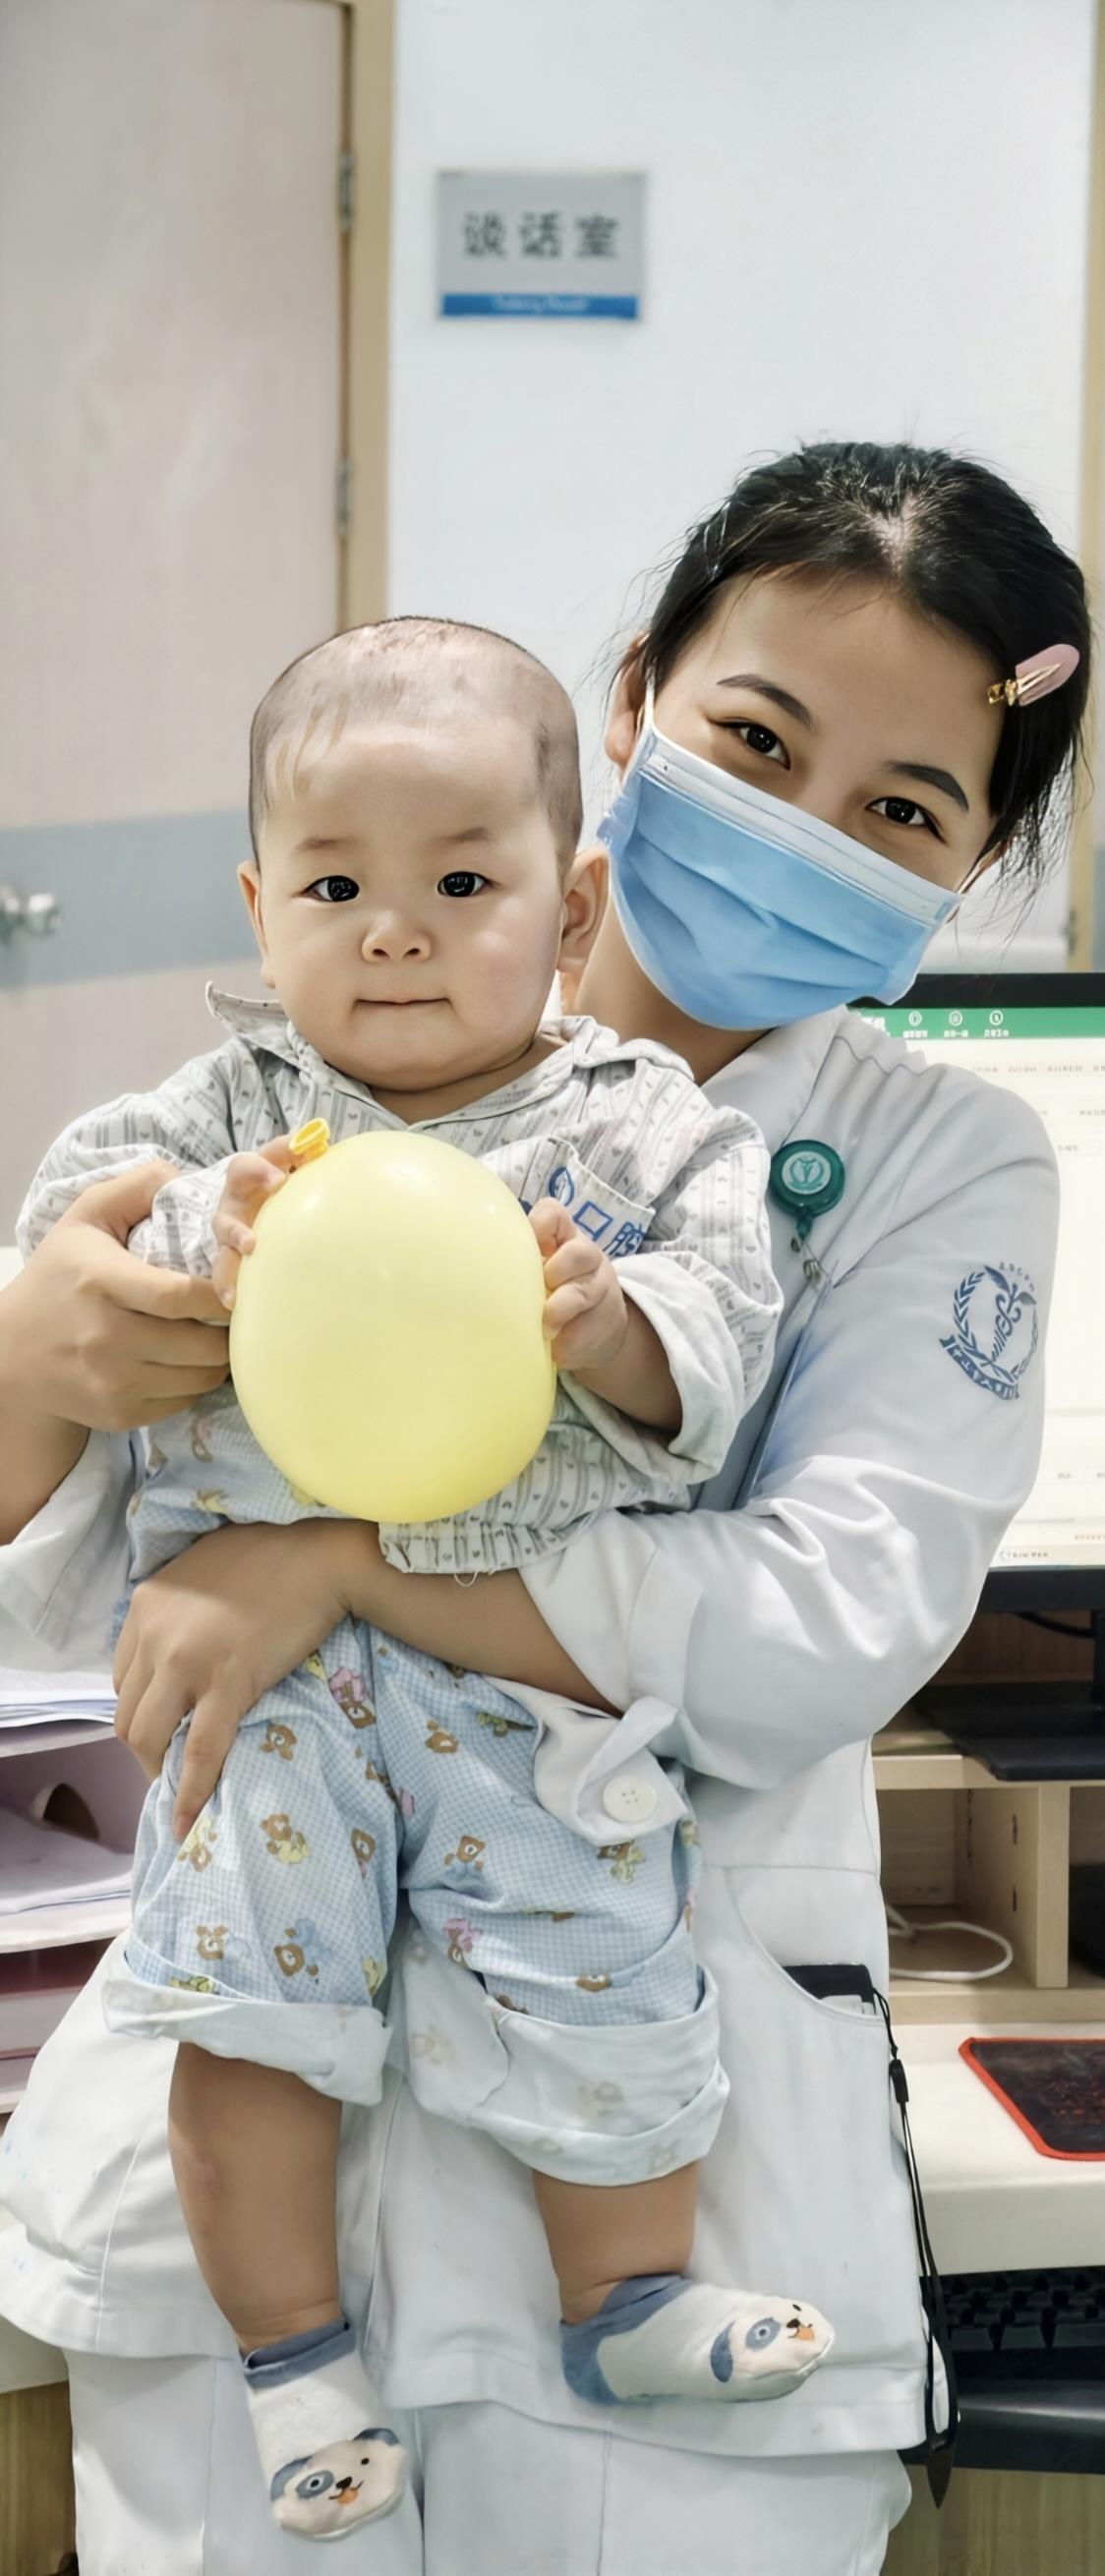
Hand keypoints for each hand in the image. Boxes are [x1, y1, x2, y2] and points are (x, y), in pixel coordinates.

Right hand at [1, 1164, 228, 1432]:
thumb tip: (187, 1178)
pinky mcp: (119, 1413)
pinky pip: (183, 1401)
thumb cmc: (59, 1275)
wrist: (12, 1352)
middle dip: (227, 1328)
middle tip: (235, 1311)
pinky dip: (194, 1382)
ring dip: (216, 1356)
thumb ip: (138, 1187)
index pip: (180, 1296)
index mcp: (100, 1282)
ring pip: (199, 1377)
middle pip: (199, 1343)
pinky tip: (185, 1360)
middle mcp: (105, 1337)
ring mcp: (112, 1382)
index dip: (220, 1294)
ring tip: (213, 1334)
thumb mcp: (86, 1217)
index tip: (236, 1284)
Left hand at [114, 1519, 358, 1834]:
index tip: (168, 1729)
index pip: (123, 1678)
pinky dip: (189, 1792)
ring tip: (181, 1788)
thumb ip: (178, 1608)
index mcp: (145, 1606)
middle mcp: (153, 1633)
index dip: (144, 1712)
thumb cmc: (274, 1555)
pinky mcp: (227, 1682)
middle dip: (147, 1749)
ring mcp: (186, 1660)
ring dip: (159, 1770)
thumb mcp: (201, 1571)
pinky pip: (200, 1750)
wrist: (321, 1554)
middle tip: (174, 1767)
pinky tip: (188, 1821)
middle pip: (129, 1713)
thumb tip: (180, 1644)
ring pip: (147, 1736)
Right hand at [212, 1135, 301, 1307]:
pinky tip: (235, 1303)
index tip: (279, 1180)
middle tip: (251, 1244)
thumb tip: (321, 1144)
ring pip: (221, 1255)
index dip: (260, 1172)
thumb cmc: (280, 1178)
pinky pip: (225, 1275)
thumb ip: (301, 1154)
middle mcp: (232, 1206)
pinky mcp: (230, 1256)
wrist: (254, 1196)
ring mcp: (229, 1234)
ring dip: (228, 1270)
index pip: (246, 1167)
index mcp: (246, 1177)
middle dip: (235, 1231)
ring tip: (234, 1292)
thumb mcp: (288, 1160)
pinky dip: (227, 1288)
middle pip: (225, 1217)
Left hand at [529, 1198, 629, 1371]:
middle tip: (543, 1287)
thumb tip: (467, 1280)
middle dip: (558, 1271)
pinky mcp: (606, 1318)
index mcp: (561, 1238)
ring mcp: (598, 1286)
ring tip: (546, 1328)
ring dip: (561, 1308)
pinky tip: (557, 1348)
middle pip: (578, 1252)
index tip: (531, 1247)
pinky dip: (570, 1340)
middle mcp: (584, 1257)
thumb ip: (513, 1267)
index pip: (553, 1215)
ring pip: (584, 1289)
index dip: (541, 1225)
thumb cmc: (552, 1293)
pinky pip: (588, 1327)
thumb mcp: (533, 1274)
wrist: (596, 1330)